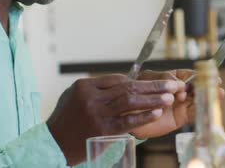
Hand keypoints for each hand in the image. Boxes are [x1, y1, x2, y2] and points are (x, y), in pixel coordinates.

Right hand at [47, 74, 181, 165]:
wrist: (52, 144)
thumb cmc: (66, 119)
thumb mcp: (75, 96)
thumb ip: (99, 88)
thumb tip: (127, 81)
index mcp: (85, 86)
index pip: (118, 79)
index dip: (138, 81)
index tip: (153, 84)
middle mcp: (91, 98)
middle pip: (128, 87)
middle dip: (153, 86)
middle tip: (172, 84)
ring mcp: (97, 114)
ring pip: (130, 101)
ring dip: (153, 98)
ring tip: (170, 97)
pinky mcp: (102, 131)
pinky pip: (127, 121)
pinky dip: (144, 116)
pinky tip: (157, 112)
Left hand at [129, 69, 224, 138]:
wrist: (128, 117)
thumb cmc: (136, 95)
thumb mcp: (146, 81)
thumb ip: (161, 79)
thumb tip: (178, 84)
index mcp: (171, 79)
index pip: (186, 74)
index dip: (195, 75)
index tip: (202, 75)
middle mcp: (178, 90)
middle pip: (196, 85)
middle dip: (206, 84)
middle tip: (214, 83)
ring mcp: (181, 103)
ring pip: (198, 98)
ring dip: (209, 95)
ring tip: (219, 92)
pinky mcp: (181, 117)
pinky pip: (194, 112)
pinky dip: (203, 109)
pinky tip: (212, 104)